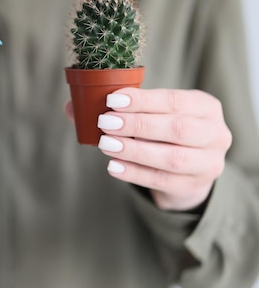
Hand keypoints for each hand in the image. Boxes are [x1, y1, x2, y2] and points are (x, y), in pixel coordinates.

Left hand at [65, 88, 231, 210]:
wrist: (187, 168)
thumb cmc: (162, 131)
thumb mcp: (149, 114)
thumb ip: (116, 109)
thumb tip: (71, 107)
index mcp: (205, 106)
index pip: (175, 100)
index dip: (143, 100)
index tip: (112, 100)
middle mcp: (216, 133)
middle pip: (178, 129)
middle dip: (138, 125)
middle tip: (105, 122)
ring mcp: (209, 163)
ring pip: (172, 158)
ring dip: (135, 151)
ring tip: (106, 145)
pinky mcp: (195, 186)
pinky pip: (162, 181)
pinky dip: (135, 173)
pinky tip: (113, 166)